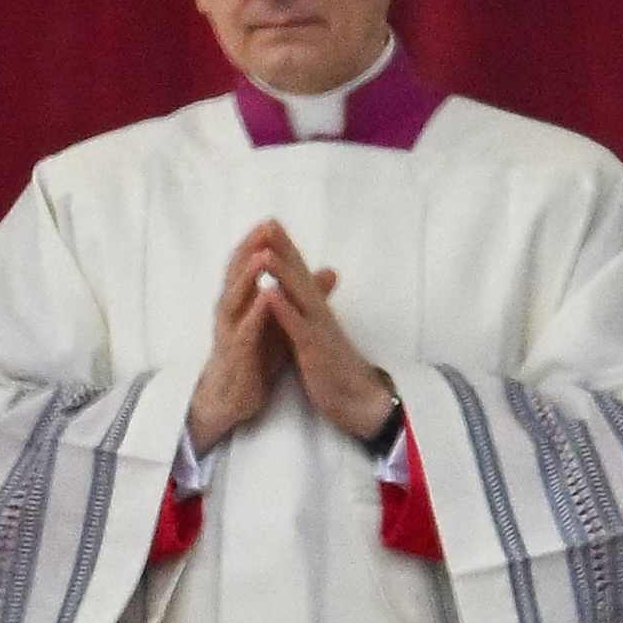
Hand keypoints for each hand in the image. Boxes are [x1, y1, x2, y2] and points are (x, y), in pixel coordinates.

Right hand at [188, 227, 288, 452]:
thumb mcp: (281, 321)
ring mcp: (230, 332)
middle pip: (236, 274)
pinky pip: (244, 331)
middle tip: (264, 228)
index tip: (272, 222)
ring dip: (248, 276)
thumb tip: (330, 271)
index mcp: (240, 301)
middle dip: (250, 250)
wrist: (234, 397)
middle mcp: (230, 311)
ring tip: (261, 256)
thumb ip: (299, 295)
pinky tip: (263, 298)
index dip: (258, 244)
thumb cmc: (255, 356)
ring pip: (235, 298)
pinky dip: (254, 314)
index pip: (246, 265)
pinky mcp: (236, 354)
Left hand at [251, 222, 394, 446]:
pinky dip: (284, 310)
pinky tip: (269, 295)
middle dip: (284, 249)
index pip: (300, 274)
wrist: (358, 400)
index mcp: (316, 310)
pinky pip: (298, 328)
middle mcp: (318, 313)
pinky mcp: (314, 350)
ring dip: (282, 273)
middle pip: (300, 275)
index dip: (286, 250)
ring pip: (299, 296)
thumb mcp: (317, 334)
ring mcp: (318, 330)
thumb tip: (293, 296)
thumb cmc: (335, 367)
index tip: (270, 226)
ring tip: (264, 251)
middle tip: (268, 223)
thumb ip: (307, 313)